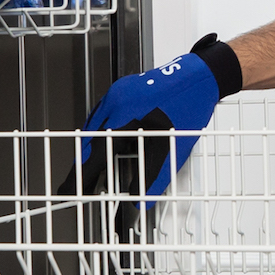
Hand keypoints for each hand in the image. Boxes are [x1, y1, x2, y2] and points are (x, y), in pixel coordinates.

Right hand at [77, 34, 243, 202]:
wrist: (200, 76)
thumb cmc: (189, 105)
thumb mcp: (173, 148)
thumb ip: (153, 177)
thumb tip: (141, 198)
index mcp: (123, 117)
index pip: (94, 154)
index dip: (82, 175)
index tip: (74, 190)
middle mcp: (114, 102)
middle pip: (88, 141)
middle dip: (84, 165)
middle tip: (82, 184)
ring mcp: (115, 93)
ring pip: (93, 127)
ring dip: (91, 149)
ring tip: (92, 169)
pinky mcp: (120, 89)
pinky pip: (102, 114)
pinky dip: (100, 132)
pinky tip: (107, 143)